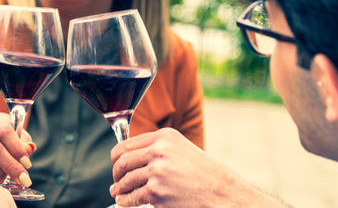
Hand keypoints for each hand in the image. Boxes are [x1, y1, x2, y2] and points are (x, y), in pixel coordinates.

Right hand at [0, 113, 34, 184]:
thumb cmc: (11, 139)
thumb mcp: (21, 138)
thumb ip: (25, 143)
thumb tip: (29, 148)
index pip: (4, 132)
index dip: (16, 149)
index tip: (27, 163)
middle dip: (10, 166)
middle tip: (23, 179)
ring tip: (10, 178)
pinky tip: (0, 178)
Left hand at [110, 128, 284, 206]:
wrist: (222, 192)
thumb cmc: (202, 173)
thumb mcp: (180, 150)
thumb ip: (156, 149)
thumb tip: (127, 157)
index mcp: (164, 137)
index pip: (126, 145)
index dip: (116, 157)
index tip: (116, 163)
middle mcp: (159, 151)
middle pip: (123, 162)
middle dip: (116, 173)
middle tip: (116, 180)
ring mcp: (157, 172)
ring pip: (126, 180)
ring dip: (119, 188)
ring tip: (118, 191)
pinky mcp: (157, 192)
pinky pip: (133, 196)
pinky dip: (125, 200)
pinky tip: (125, 201)